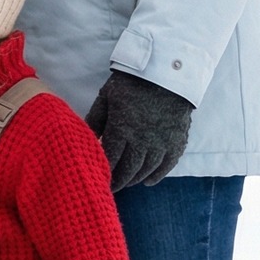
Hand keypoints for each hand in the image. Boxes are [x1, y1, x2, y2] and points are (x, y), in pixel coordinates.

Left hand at [87, 71, 192, 189]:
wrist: (166, 72)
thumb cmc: (131, 83)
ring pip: (146, 171)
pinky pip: (167, 166)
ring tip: (125, 182)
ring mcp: (161, 143)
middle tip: (110, 188)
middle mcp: (142, 140)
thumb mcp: (106, 97)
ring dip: (134, 180)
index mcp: (121, 129)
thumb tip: (83, 140)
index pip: (109, 160)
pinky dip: (156, 176)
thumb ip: (94, 120)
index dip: (102, 172)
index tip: (96, 179)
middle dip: (117, 182)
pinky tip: (147, 181)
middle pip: (128, 170)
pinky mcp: (177, 141)